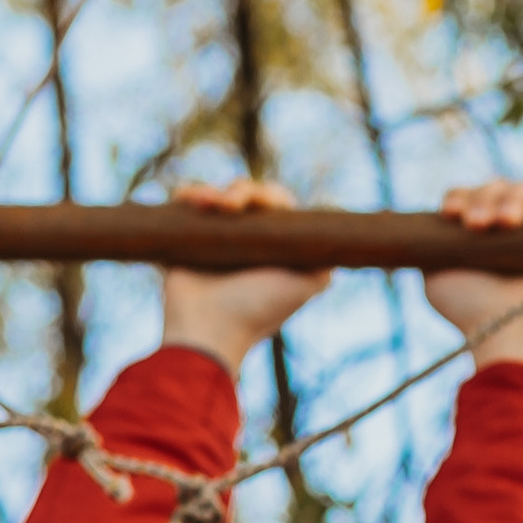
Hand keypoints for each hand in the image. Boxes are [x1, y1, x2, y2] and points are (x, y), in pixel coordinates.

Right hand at [161, 179, 329, 376]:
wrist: (208, 331)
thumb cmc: (258, 310)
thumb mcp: (306, 285)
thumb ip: (324, 262)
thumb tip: (338, 240)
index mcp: (273, 251)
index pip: (278, 209)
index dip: (273, 197)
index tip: (267, 201)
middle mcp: (245, 245)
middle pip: (248, 198)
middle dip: (243, 191)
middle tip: (233, 205)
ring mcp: (214, 243)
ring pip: (218, 198)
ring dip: (214, 193)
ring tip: (208, 203)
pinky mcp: (184, 243)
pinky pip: (187, 207)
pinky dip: (188, 195)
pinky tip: (188, 197)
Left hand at [424, 179, 522, 371]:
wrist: (509, 334)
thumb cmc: (469, 312)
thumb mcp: (435, 276)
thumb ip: (432, 245)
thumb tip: (434, 220)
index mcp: (474, 233)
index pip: (466, 197)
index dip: (460, 198)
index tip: (452, 215)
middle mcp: (505, 228)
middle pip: (494, 188)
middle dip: (484, 200)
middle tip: (479, 226)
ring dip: (513, 199)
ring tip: (508, 223)